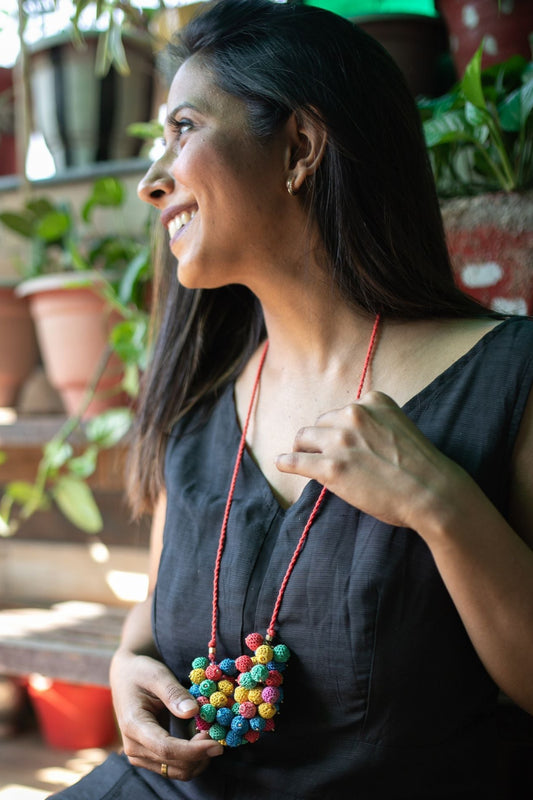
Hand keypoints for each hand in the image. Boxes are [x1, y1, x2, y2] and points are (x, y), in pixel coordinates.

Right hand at [110, 649, 222, 780]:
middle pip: (174, 764)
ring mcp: (140, 755)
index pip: (166, 748)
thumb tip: (192, 712)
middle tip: (217, 731)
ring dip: (198, 757)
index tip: (217, 744)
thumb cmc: (141, 672)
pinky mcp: (148, 757)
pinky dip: (192, 756)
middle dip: (200, 752)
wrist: (126, 677)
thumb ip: (173, 693)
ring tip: (208, 731)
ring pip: (177, 770)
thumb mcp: (157, 674)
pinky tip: (199, 736)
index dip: (193, 750)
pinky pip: (175, 766)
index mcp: (133, 725)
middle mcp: (134, 747)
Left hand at [276, 391, 462, 532]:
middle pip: (321, 422)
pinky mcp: (330, 468)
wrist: (432, 493)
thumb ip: (375, 423)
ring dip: (305, 448)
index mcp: (373, 401)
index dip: (341, 429)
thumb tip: (349, 436)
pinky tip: (282, 464)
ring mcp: (341, 441)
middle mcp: (354, 414)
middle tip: (327, 455)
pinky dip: (286, 462)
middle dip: (322, 438)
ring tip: (305, 459)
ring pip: (305, 437)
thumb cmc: (421, 467)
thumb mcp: (400, 427)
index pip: (343, 411)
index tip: (347, 443)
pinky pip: (295, 460)